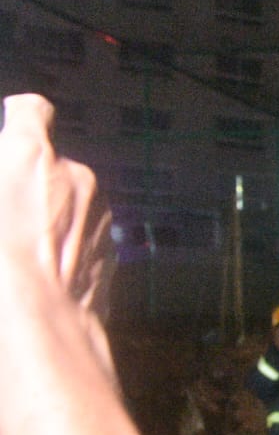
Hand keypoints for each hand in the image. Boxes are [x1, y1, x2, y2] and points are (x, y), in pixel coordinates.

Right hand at [0, 94, 114, 337]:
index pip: (30, 111)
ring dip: (52, 216)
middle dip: (31, 183)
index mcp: (30, 153)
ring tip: (20, 252)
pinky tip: (43, 274)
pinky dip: (67, 246)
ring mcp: (100, 214)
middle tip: (6, 213)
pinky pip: (84, 238)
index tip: (8, 134)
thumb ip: (3, 169)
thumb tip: (7, 171)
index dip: (17, 120)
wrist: (39, 323)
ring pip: (72, 204)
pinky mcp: (111, 251)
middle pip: (51, 166)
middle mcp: (76, 174)